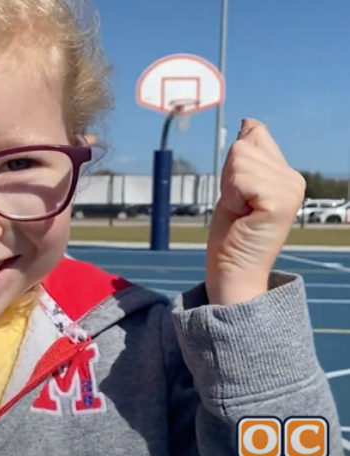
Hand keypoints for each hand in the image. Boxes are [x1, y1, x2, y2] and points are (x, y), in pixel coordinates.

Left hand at [205, 118, 304, 305]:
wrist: (232, 268)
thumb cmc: (232, 232)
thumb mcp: (235, 186)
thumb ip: (246, 156)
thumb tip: (249, 121)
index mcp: (285, 174)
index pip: (254, 137)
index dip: (233, 164)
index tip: (239, 194)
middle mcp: (293, 179)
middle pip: (242, 147)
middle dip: (228, 178)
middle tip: (238, 207)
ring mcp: (290, 189)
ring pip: (239, 160)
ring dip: (229, 188)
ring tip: (240, 212)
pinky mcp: (281, 200)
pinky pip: (241, 178)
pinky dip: (232, 196)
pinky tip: (242, 215)